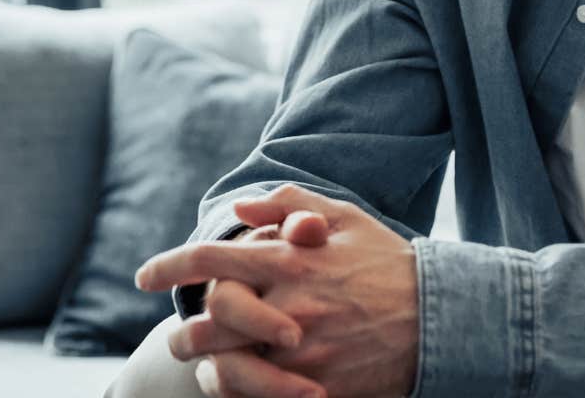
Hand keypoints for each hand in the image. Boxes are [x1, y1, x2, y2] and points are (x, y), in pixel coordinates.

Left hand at [137, 185, 420, 397]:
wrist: (440, 318)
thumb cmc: (387, 263)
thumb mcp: (345, 218)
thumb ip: (290, 205)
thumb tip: (241, 207)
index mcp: (290, 259)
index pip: (209, 259)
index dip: (167, 266)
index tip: (143, 276)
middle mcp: (288, 306)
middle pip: (205, 323)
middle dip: (182, 331)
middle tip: (178, 334)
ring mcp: (301, 353)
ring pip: (225, 368)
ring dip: (206, 368)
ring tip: (205, 366)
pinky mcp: (315, 389)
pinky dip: (241, 394)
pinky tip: (239, 386)